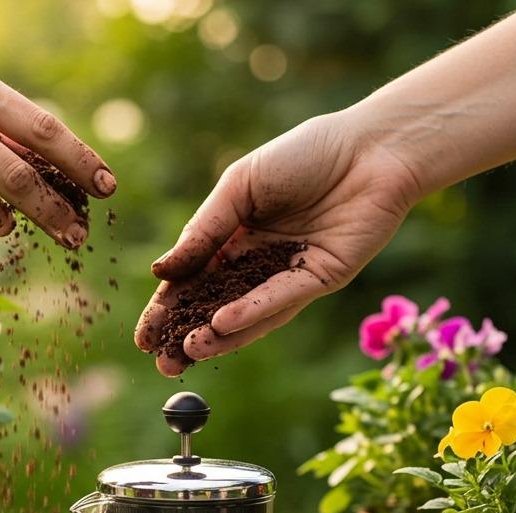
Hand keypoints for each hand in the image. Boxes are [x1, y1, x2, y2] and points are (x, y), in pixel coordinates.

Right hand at [135, 112, 421, 374]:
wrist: (372, 147)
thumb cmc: (305, 154)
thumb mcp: (240, 187)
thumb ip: (204, 230)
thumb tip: (161, 271)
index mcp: (234, 240)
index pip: (192, 284)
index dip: (167, 311)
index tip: (144, 337)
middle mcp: (259, 264)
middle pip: (215, 308)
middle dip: (186, 337)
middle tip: (162, 362)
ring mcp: (289, 276)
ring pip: (247, 315)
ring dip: (217, 337)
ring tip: (187, 352)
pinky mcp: (320, 280)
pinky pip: (281, 299)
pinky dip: (251, 312)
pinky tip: (223, 322)